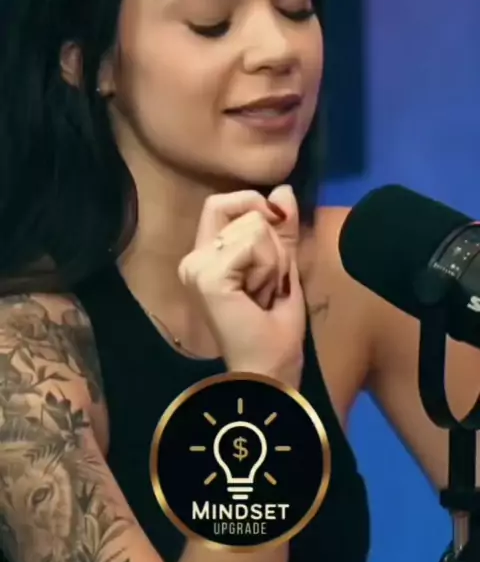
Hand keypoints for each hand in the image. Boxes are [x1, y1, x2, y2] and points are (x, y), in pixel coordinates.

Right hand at [178, 185, 304, 386]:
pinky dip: (271, 267)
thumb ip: (282, 229)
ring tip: (262, 295)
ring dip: (274, 260)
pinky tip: (259, 297)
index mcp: (204, 256)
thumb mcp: (283, 266)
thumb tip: (283, 190)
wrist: (271, 371)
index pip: (223, 203)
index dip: (256, 208)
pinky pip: (255, 243)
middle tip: (266, 284)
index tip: (275, 244)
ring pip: (254, 225)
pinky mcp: (208, 275)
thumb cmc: (274, 329)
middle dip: (272, 243)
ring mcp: (197, 266)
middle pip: (243, 209)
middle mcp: (193, 258)